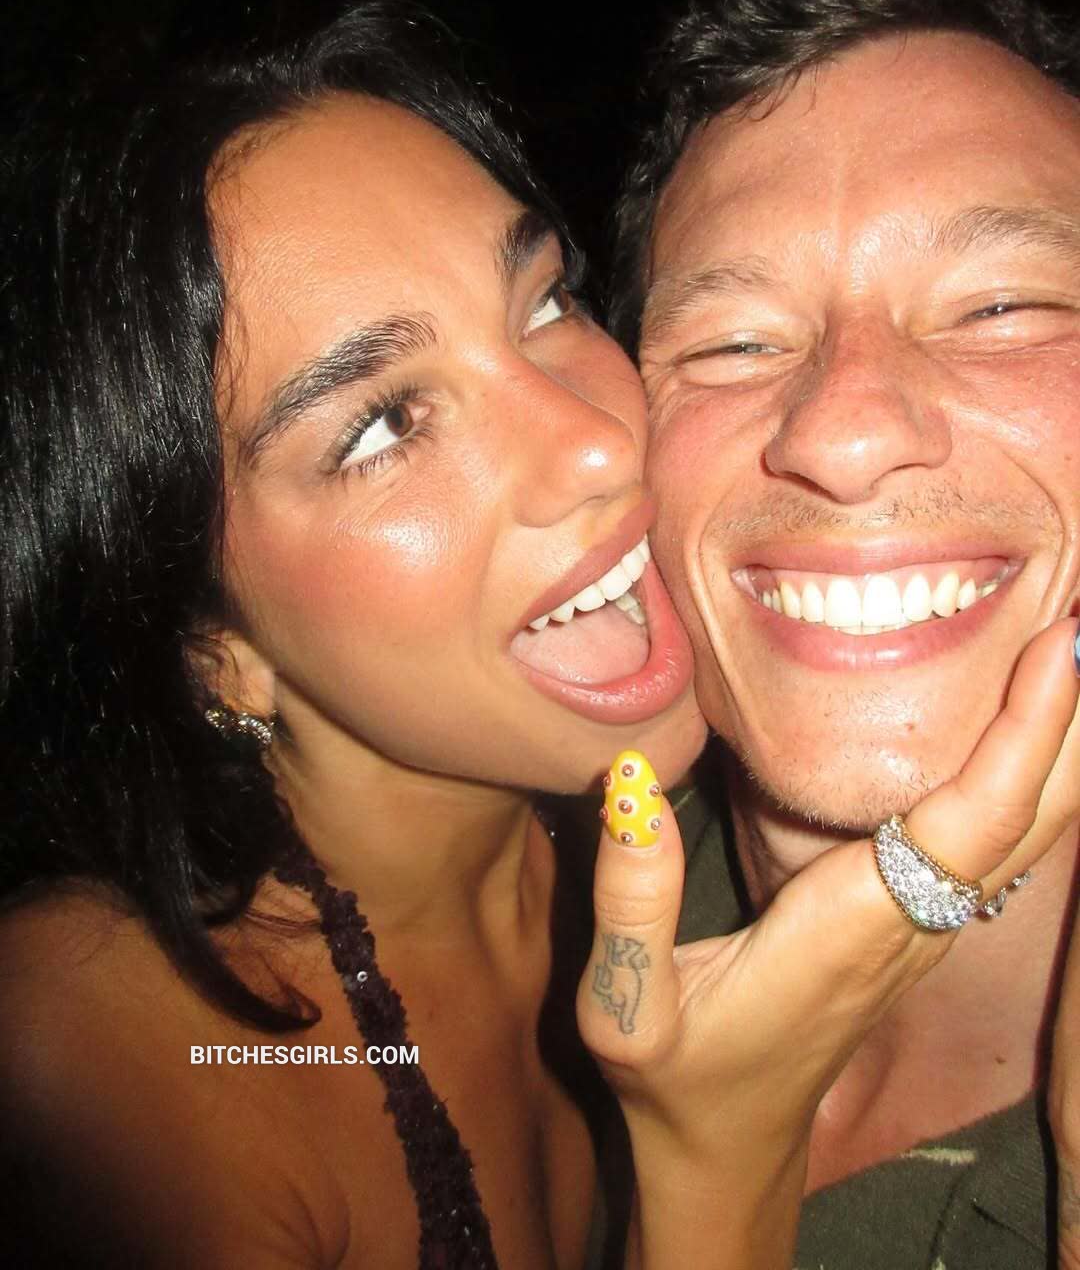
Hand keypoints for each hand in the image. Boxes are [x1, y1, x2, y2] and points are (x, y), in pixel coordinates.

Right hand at [578, 619, 1079, 1269]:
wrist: (726, 1144)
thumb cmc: (676, 1078)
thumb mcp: (623, 1007)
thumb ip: (628, 898)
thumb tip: (630, 778)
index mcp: (856, 928)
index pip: (968, 823)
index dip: (1023, 737)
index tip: (1060, 646)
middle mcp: (916, 920)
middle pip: (1034, 818)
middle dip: (1075, 718)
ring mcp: (929, 920)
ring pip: (1031, 826)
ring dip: (1064, 737)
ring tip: (1070, 635)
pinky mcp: (920, 915)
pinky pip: (999, 832)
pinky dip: (1032, 765)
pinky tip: (1031, 711)